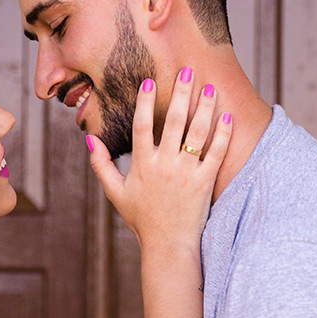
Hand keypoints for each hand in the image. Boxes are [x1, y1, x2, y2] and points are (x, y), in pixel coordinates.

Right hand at [87, 68, 231, 248]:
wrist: (168, 246)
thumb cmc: (141, 219)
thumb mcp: (115, 193)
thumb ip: (101, 165)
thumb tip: (89, 140)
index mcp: (142, 165)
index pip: (142, 126)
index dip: (144, 102)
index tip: (149, 79)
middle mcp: (164, 166)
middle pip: (173, 122)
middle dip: (179, 93)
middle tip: (186, 70)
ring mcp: (185, 174)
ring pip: (197, 133)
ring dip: (204, 107)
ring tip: (210, 87)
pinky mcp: (204, 183)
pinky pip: (216, 153)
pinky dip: (222, 134)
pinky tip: (227, 115)